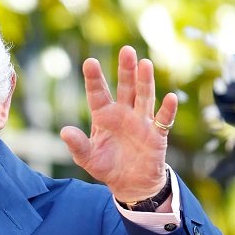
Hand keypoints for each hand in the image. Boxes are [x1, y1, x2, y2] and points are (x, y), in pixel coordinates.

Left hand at [59, 46, 174, 202]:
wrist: (129, 183)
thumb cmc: (107, 166)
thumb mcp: (87, 158)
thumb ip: (77, 145)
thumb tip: (64, 131)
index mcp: (104, 116)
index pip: (98, 94)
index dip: (94, 79)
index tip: (89, 62)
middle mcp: (124, 113)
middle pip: (126, 87)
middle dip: (126, 70)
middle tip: (126, 50)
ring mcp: (142, 121)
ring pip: (144, 96)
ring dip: (145, 81)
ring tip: (144, 64)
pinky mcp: (157, 133)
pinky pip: (163, 119)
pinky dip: (167, 109)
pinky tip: (170, 98)